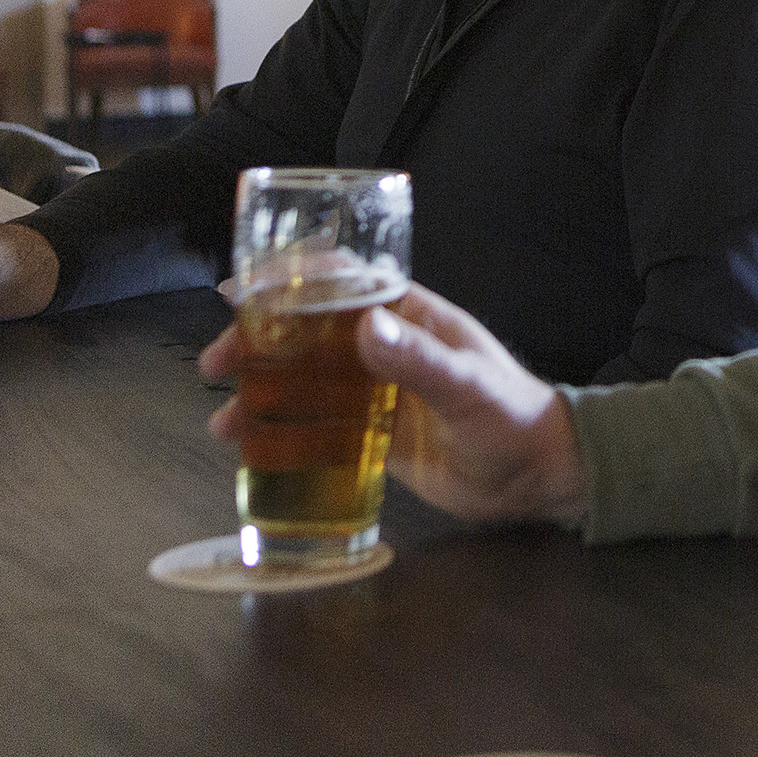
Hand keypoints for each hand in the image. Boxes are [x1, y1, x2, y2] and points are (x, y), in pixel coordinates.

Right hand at [199, 283, 587, 526]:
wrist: (541, 478)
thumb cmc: (514, 417)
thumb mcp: (468, 387)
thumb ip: (420, 361)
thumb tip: (365, 328)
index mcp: (411, 318)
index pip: (346, 281)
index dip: (294, 278)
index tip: (243, 290)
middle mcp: (388, 348)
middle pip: (310, 332)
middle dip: (259, 341)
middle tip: (216, 362)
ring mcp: (378, 394)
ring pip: (307, 382)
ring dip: (263, 392)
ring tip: (223, 419)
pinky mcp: (375, 437)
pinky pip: (320, 428)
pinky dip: (283, 434)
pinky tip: (252, 449)